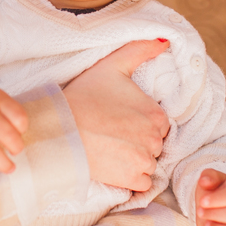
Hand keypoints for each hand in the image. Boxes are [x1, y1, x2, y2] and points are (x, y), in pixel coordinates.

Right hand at [62, 39, 170, 190]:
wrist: (61, 130)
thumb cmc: (84, 97)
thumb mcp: (112, 65)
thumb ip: (140, 50)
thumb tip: (165, 41)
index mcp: (156, 113)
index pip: (158, 124)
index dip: (140, 123)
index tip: (120, 121)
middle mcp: (156, 138)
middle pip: (155, 144)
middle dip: (139, 141)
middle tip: (113, 135)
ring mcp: (144, 160)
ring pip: (149, 164)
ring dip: (136, 160)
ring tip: (112, 150)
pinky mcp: (131, 179)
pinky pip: (143, 184)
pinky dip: (132, 179)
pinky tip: (114, 165)